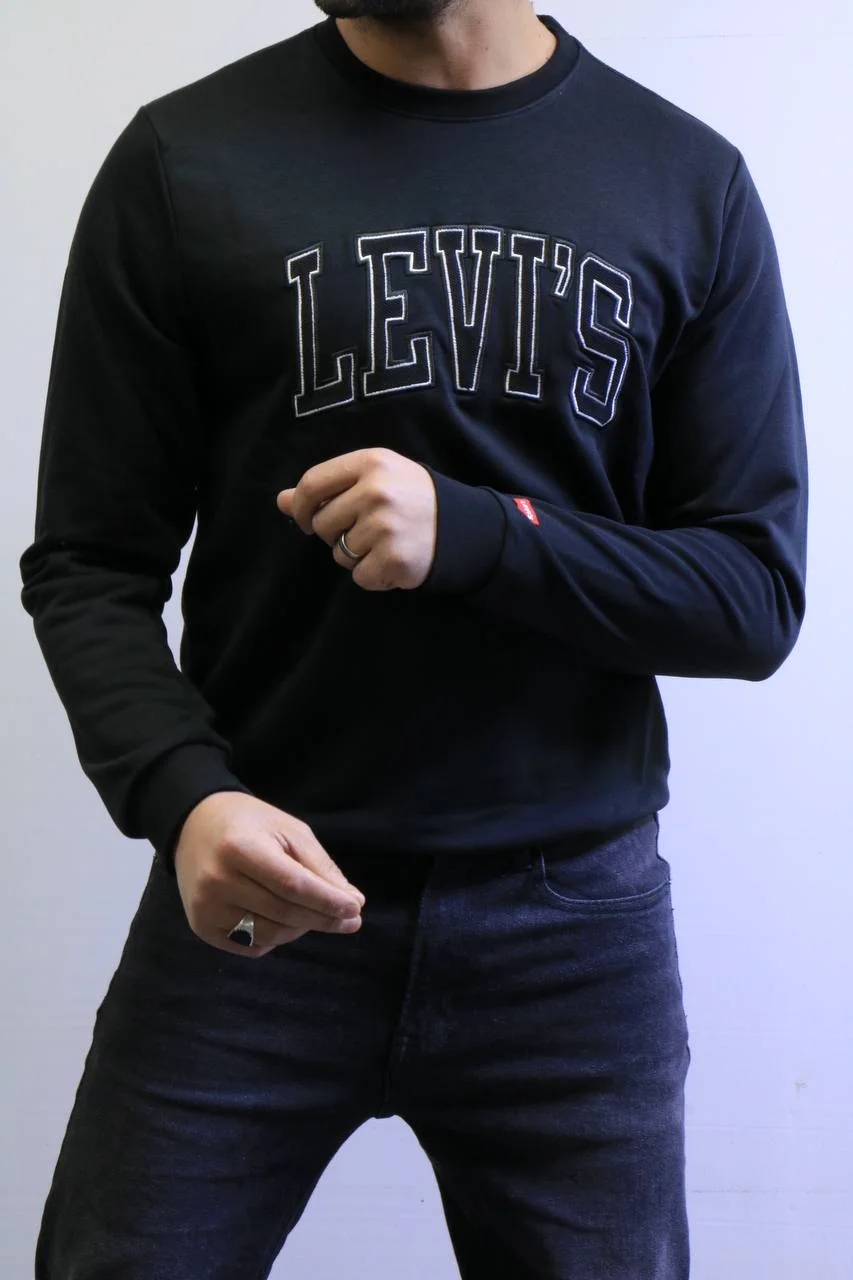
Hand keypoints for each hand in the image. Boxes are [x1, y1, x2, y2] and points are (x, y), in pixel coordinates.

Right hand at [173, 792, 365, 957]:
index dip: (326, 901)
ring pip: (269, 934)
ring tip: (316, 915)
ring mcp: (206, 908)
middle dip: (322, 918)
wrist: (195, 827)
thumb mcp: (290, 831)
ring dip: (300, 930)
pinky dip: (275, 939)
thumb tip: (352, 902)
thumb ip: (319, 867)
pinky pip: (250, 946)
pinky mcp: (202, 927)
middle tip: (351, 919)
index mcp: (240, 848)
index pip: (292, 885)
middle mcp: (218, 881)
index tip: (355, 909)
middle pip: (283, 912)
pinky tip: (285, 921)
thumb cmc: (251, 825)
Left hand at [277, 448, 437, 590]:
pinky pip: (359, 577)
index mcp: (370, 463)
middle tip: (366, 530)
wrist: (463, 527)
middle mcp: (376, 492)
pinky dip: (373, 575)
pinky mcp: (394, 559)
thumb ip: (327, 487)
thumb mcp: (374, 478)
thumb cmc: (411, 498)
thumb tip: (281, 501)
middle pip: (322, 524)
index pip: (311, 484)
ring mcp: (385, 527)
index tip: (305, 520)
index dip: (300, 507)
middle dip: (335, 533)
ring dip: (355, 556)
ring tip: (384, 543)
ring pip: (339, 554)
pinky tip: (392, 561)